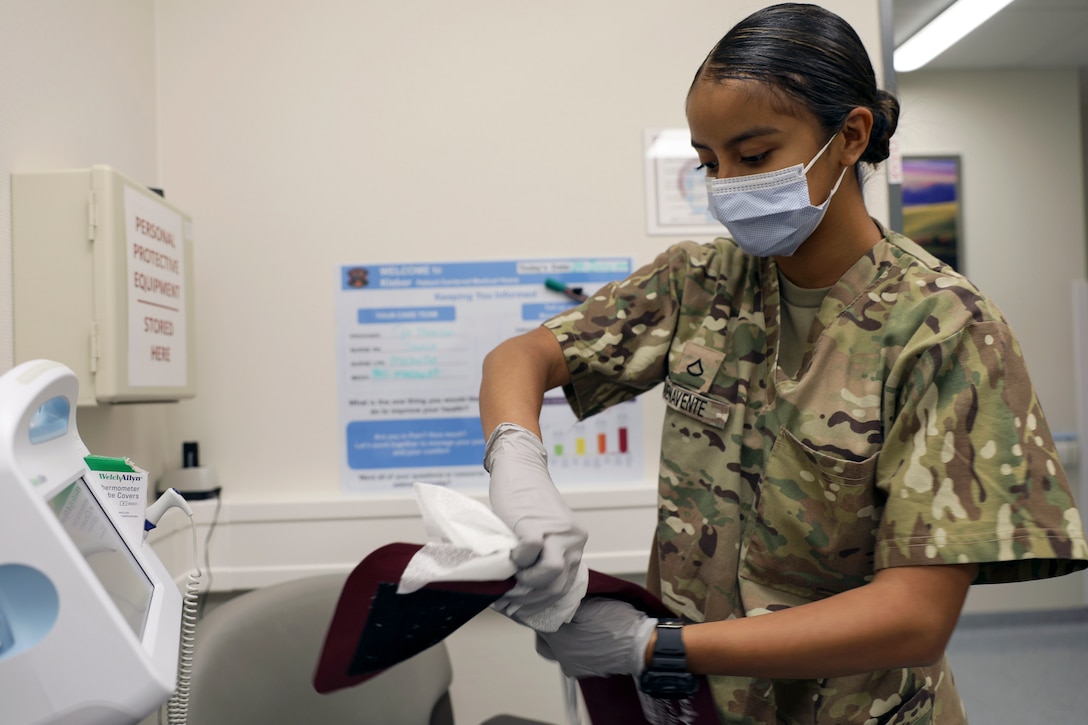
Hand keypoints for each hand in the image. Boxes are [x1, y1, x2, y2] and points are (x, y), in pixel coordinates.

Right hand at [485, 422, 587, 614]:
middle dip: (532, 597)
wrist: (519, 468)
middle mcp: (574, 540)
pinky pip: (531, 552)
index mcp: (575, 545)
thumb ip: (539, 558)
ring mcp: (558, 532)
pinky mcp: (537, 523)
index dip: (540, 602)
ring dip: (528, 581)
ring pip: (552, 574)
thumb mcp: (540, 534)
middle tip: (510, 593)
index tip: (520, 606)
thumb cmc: (523, 503)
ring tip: (512, 573)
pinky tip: (509, 553)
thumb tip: (520, 592)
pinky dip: (518, 559)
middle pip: (559, 587)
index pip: (565, 588)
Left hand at [535, 598, 655, 678]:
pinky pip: (571, 657)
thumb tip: (553, 598)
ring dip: (560, 638)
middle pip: (543, 640)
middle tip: (559, 613)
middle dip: (547, 627)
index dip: (543, 609)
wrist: (641, 645)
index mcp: (560, 640)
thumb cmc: (618, 623)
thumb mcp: (589, 604)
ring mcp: (575, 667)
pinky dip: (574, 647)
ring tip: (574, 624)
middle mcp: (563, 658)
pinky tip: (585, 635)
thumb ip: (566, 602)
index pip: (538, 622)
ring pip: (556, 650)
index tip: (549, 601)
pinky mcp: (587, 670)